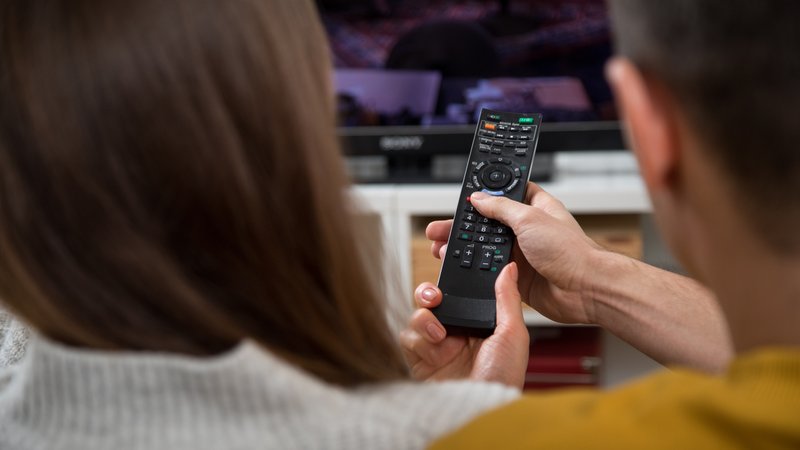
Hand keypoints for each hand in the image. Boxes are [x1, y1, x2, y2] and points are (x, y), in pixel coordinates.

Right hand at [400, 263, 528, 388]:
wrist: (479, 409)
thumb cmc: (502, 378)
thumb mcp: (513, 333)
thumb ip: (508, 298)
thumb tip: (509, 269)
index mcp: (478, 324)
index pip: (460, 294)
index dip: (452, 281)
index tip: (449, 269)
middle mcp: (456, 333)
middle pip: (433, 300)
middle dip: (429, 293)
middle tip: (436, 297)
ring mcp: (436, 347)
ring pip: (418, 315)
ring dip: (425, 320)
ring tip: (440, 334)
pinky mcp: (419, 360)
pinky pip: (407, 337)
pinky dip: (418, 341)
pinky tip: (434, 352)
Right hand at [426, 182, 603, 323]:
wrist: (586, 290)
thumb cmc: (572, 251)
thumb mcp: (530, 218)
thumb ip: (500, 208)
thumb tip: (479, 198)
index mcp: (535, 208)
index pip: (504, 194)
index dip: (484, 194)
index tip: (463, 198)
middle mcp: (527, 230)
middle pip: (487, 224)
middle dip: (463, 226)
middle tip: (441, 228)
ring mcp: (521, 254)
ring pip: (484, 249)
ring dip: (464, 249)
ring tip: (442, 248)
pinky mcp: (517, 278)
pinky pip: (489, 271)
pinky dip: (474, 270)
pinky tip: (460, 267)